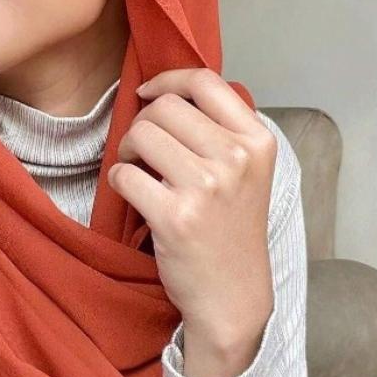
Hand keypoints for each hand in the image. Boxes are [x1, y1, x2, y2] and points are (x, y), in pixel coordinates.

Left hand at [108, 67, 276, 353]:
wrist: (233, 296)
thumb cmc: (231, 228)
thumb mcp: (246, 171)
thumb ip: (218, 129)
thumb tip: (164, 90)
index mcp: (257, 141)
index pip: (205, 80)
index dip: (167, 80)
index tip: (147, 93)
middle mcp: (237, 159)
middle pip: (164, 108)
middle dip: (141, 124)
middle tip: (142, 151)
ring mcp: (207, 187)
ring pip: (140, 135)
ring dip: (126, 151)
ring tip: (138, 172)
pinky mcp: (175, 217)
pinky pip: (124, 174)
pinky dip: (119, 181)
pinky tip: (134, 197)